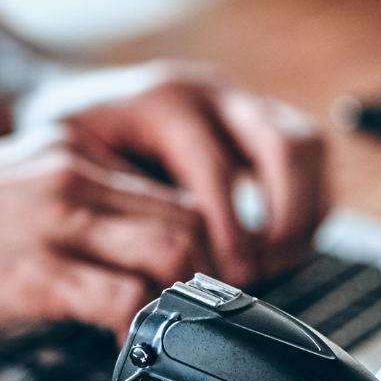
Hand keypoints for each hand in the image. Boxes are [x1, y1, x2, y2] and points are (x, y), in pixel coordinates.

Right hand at [0, 129, 208, 336]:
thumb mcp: (9, 180)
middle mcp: (71, 177)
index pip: (171, 186)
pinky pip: (125, 301)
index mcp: (69, 151)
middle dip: (201, 273)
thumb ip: (67, 195)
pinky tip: (115, 344)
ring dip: (175, 298)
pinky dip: (135, 329)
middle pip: (188, 217)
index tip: (188, 276)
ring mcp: (57, 224)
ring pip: (172, 251)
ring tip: (154, 327)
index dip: (196, 239)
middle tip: (184, 310)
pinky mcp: (38, 274)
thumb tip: (116, 236)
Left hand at [15, 64, 329, 285]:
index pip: (217, 168)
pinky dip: (308, 205)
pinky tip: (280, 246)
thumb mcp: (72, 166)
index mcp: (165, 101)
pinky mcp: (258, 122)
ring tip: (277, 262)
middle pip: (288, 144)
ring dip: (305, 212)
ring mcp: (240, 104)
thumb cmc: (70, 139)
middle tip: (265, 269)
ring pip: (308, 147)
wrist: (74, 103)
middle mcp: (213, 94)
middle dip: (288, 216)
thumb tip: (145, 287)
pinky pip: (310, 158)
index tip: (226, 277)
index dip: (229, 231)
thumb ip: (116, 213)